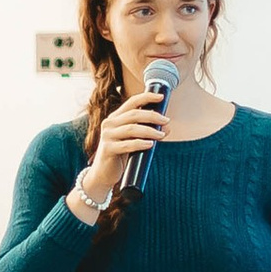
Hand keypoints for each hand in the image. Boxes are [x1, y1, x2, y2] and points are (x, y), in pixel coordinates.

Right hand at [84, 83, 171, 200]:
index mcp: (115, 118)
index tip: (161, 97)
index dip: (147, 97)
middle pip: (133, 114)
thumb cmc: (120, 155)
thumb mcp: (133, 139)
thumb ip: (146, 131)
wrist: (103, 174)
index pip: (131, 102)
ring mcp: (107, 136)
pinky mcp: (108, 149)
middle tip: (166, 120)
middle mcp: (109, 124)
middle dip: (152, 116)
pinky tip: (150, 145)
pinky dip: (140, 144)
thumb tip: (167, 127)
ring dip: (150, 131)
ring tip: (161, 135)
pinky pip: (127, 145)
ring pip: (131, 129)